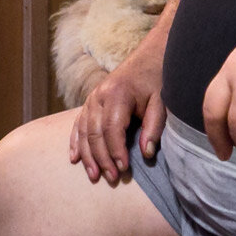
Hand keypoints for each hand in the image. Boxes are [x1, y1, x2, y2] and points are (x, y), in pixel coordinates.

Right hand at [69, 45, 166, 185]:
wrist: (148, 57)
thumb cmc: (156, 81)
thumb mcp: (161, 102)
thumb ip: (154, 127)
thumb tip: (146, 154)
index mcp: (117, 94)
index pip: (112, 128)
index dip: (116, 151)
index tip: (123, 169)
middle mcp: (99, 95)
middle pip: (95, 132)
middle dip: (101, 158)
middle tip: (111, 178)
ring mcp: (92, 98)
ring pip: (83, 130)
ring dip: (87, 155)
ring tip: (93, 175)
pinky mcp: (90, 101)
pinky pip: (78, 124)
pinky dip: (75, 142)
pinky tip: (74, 158)